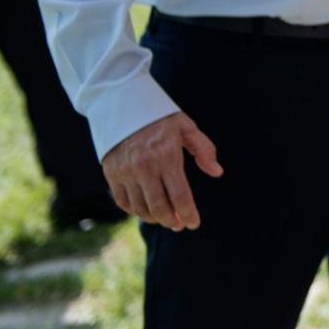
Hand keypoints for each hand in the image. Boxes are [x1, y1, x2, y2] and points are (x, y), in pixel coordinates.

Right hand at [101, 111, 222, 231]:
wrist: (122, 104)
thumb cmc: (159, 115)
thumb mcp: (186, 126)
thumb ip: (203, 149)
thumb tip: (217, 172)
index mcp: (166, 155)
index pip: (180, 195)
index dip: (188, 214)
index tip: (194, 224)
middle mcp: (144, 167)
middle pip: (160, 207)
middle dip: (172, 221)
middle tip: (180, 225)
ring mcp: (125, 172)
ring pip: (141, 208)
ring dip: (155, 218)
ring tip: (166, 218)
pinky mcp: (111, 174)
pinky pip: (123, 202)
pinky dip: (136, 211)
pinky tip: (147, 210)